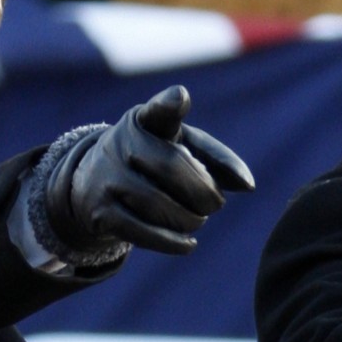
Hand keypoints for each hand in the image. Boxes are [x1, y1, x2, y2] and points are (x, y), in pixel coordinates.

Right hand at [46, 85, 254, 254]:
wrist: (95, 185)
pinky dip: (172, 242)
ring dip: (189, 219)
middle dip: (203, 192)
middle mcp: (120, 144)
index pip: (158, 109)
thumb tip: (247, 185)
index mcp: (144, 120)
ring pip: (158, 204)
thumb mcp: (181, 147)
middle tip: (215, 204)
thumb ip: (215, 158)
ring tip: (197, 219)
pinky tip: (188, 243)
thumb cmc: (153, 159)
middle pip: (171, 167)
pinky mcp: (100, 213)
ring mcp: (106, 178)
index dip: (169, 104)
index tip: (180, 97)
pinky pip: (142, 232)